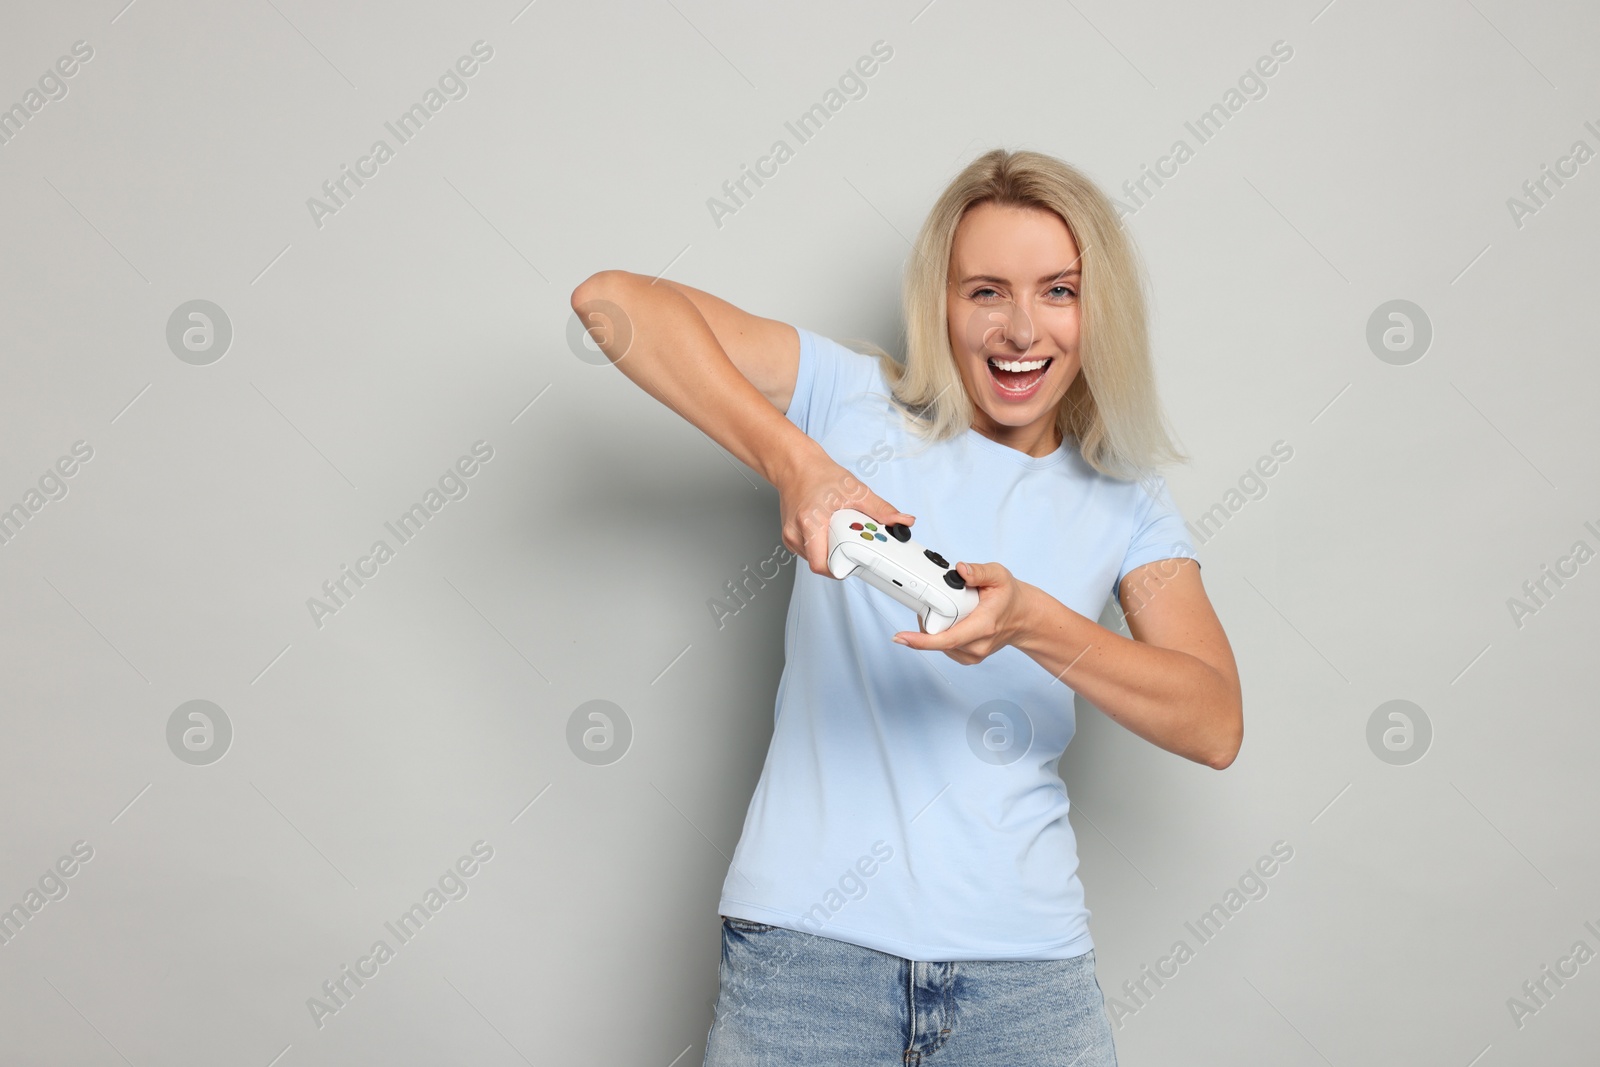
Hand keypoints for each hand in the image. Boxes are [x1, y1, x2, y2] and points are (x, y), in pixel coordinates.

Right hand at [776, 441, 913, 576]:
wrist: (796, 465)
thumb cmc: (819, 475)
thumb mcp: (855, 490)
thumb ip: (881, 509)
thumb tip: (903, 521)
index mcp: (810, 522)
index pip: (822, 564)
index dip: (842, 568)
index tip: (857, 561)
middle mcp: (796, 533)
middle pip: (821, 563)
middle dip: (840, 558)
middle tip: (853, 542)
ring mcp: (790, 536)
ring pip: (815, 560)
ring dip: (831, 553)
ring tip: (840, 533)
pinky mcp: (789, 537)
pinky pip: (809, 553)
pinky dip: (822, 547)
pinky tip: (829, 532)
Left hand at [892, 562, 1032, 664]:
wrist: (1022, 618)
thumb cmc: (1009, 597)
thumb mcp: (1000, 575)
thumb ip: (980, 571)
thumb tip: (960, 569)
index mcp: (983, 626)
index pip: (947, 638)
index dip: (921, 640)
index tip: (900, 637)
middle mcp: (977, 645)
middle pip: (936, 638)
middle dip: (927, 620)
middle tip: (934, 602)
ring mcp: (972, 655)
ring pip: (938, 643)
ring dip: (934, 627)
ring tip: (949, 609)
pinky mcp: (967, 658)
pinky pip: (944, 647)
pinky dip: (941, 634)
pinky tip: (951, 621)